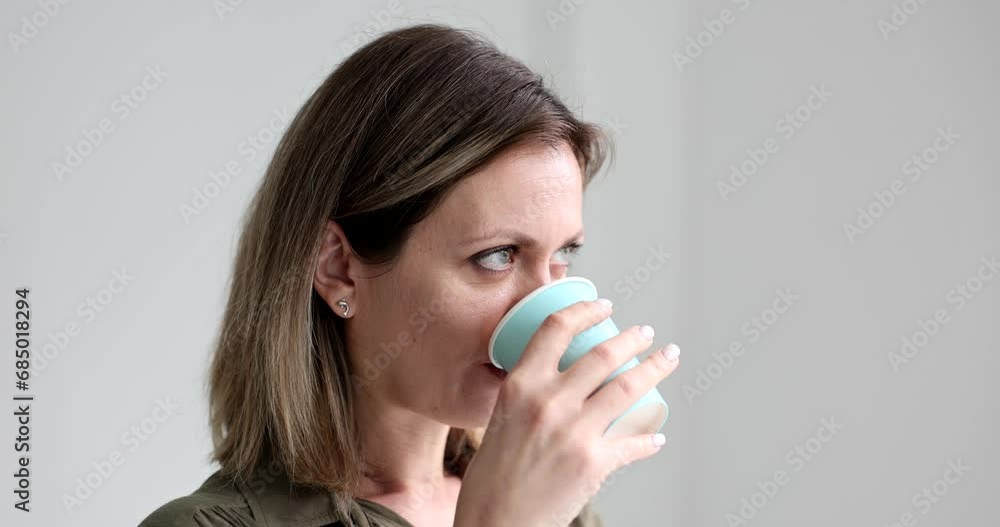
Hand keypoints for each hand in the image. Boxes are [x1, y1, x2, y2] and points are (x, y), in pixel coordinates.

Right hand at [455, 298, 679, 526]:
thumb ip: (527, 399)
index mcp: (520, 386)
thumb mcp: (500, 421)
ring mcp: (574, 432)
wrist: (496, 525)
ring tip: (667, 358)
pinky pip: (633, 442)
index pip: (556, 329)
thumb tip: (558, 385)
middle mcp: (548, 402)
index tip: (603, 304)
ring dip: (655, 367)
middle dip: (633, 337)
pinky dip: (648, 438)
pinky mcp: (594, 463)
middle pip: (602, 353)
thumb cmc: (492, 479)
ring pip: (628, 386)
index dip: (584, 309)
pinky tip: (656, 436)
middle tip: (645, 333)